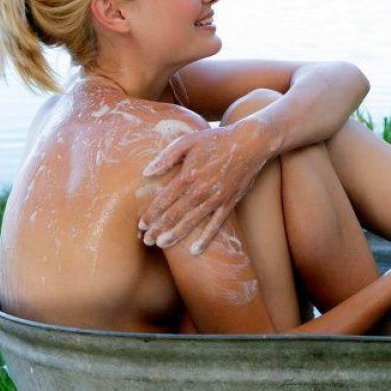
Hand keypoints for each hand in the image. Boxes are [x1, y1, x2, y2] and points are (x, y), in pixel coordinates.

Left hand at [138, 118, 279, 253]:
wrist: (249, 143)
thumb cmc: (216, 140)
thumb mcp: (188, 141)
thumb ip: (166, 157)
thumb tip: (146, 173)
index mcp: (187, 175)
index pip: (163, 200)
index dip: (150, 214)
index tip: (141, 224)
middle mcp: (200, 190)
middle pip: (174, 215)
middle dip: (158, 229)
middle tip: (146, 240)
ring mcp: (216, 198)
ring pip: (191, 222)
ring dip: (175, 235)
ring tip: (161, 245)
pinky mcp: (229, 203)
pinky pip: (216, 225)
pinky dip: (206, 239)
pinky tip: (195, 251)